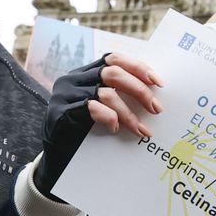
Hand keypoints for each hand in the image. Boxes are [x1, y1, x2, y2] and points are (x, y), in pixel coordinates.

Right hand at [34, 53, 163, 199]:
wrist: (57, 156)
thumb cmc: (85, 129)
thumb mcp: (103, 106)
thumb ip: (119, 94)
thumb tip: (154, 95)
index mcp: (86, 73)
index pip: (114, 59)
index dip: (138, 67)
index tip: (158, 83)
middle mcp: (74, 79)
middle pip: (113, 73)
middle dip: (139, 90)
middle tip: (156, 109)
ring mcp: (65, 94)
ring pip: (105, 93)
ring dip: (129, 113)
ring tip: (141, 129)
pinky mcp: (60, 112)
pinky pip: (91, 109)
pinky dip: (109, 117)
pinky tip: (115, 129)